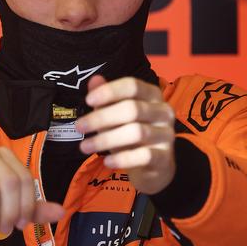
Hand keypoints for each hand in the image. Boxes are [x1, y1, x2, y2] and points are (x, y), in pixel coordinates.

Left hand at [76, 76, 175, 194]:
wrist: (155, 166)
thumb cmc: (131, 134)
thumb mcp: (116, 115)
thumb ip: (106, 98)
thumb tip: (94, 80)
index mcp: (152, 95)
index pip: (133, 86)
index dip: (110, 91)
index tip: (88, 100)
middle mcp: (163, 111)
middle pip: (132, 109)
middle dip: (101, 118)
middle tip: (79, 127)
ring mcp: (167, 134)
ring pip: (136, 132)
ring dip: (106, 139)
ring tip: (85, 147)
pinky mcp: (165, 156)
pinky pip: (144, 156)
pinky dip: (122, 159)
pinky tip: (107, 162)